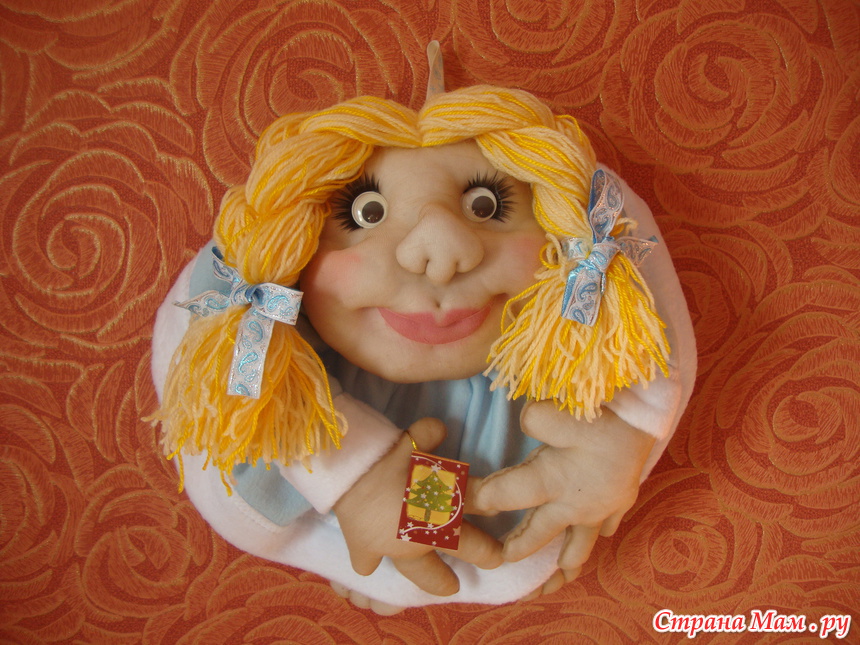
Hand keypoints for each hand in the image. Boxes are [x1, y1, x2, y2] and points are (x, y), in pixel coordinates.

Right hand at [333, 418, 502, 595]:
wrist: (350, 476)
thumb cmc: (388, 459)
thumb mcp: (412, 440)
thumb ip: (429, 434)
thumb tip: (440, 427)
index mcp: (442, 512)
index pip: (477, 521)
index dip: (492, 533)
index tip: (502, 547)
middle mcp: (424, 537)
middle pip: (461, 550)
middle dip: (480, 556)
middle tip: (494, 561)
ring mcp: (394, 550)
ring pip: (422, 574)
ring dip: (438, 581)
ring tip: (449, 588)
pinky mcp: (364, 551)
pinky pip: (367, 564)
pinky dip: (368, 563)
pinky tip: (369, 564)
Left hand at [472, 401, 654, 576]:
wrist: (650, 421)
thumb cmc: (603, 418)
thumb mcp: (561, 412)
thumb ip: (535, 420)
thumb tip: (523, 421)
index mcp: (553, 483)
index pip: (505, 496)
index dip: (478, 499)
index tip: (457, 503)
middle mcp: (573, 504)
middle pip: (537, 534)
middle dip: (516, 547)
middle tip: (498, 558)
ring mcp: (599, 510)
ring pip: (576, 548)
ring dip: (561, 566)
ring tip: (549, 586)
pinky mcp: (619, 504)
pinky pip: (604, 530)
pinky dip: (592, 538)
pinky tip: (587, 541)